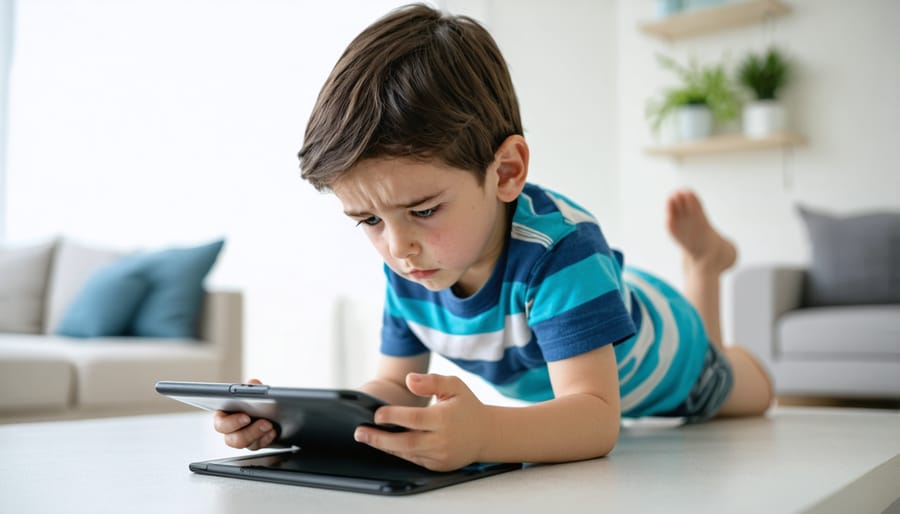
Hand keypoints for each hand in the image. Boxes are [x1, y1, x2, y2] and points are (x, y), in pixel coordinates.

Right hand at [212, 378, 277, 449]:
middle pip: (233, 439)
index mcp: (224, 415)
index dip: (230, 423)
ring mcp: (243, 439)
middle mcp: (231, 431)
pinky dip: (267, 439)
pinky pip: (258, 445)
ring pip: (246, 444)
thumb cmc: (257, 398)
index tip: (246, 417)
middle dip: (249, 432)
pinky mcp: (255, 443)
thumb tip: (253, 384)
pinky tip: (273, 431)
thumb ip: (252, 386)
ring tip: (270, 425)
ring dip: (259, 434)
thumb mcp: (256, 390)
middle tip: (264, 422)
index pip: (220, 423)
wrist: (272, 407)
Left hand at [353, 373, 489, 471]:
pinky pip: (413, 460)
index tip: (376, 414)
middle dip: (379, 438)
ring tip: (366, 438)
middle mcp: (442, 439)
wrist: (486, 434)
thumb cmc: (467, 406)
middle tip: (360, 433)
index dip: (393, 417)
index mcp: (445, 418)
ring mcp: (440, 455)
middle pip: (406, 442)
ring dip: (384, 446)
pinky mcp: (438, 465)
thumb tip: (409, 380)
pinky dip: (398, 452)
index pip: (414, 419)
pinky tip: (385, 444)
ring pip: (407, 453)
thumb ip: (431, 381)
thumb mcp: (454, 386)